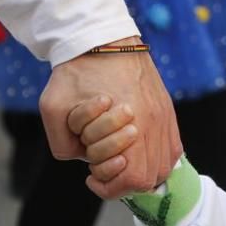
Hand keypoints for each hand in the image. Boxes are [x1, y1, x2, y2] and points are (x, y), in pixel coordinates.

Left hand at [39, 37, 181, 198]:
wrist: (103, 39)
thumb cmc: (77, 73)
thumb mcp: (53, 109)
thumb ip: (63, 144)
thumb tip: (82, 160)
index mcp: (130, 123)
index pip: (133, 178)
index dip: (110, 186)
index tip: (92, 177)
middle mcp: (155, 123)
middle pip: (152, 177)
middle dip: (124, 181)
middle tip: (104, 168)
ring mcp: (165, 117)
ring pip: (165, 165)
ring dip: (143, 171)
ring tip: (122, 161)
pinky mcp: (167, 110)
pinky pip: (173, 148)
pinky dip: (156, 157)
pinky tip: (138, 149)